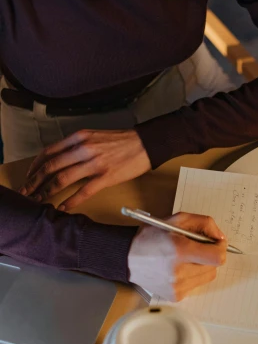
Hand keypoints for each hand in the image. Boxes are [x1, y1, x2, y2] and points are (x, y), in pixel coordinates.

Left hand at [20, 129, 150, 210]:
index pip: (48, 152)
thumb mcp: (94, 136)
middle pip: (51, 167)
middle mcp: (83, 148)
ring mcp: (94, 163)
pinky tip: (63, 207)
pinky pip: (83, 191)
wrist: (146, 143)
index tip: (28, 177)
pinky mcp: (106, 176)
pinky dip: (71, 200)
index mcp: (79, 137)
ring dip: (47, 192)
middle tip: (25, 192)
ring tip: (39, 201)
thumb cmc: (122, 141)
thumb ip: (77, 145)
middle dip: (34, 182)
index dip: (34, 167)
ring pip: (63, 179)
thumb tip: (60, 159)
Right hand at [128, 212, 226, 301]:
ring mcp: (177, 286)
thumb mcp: (177, 219)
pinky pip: (196, 285)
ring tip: (184, 259)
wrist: (127, 257)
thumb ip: (204, 223)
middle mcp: (179, 271)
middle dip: (209, 256)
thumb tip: (221, 237)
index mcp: (180, 250)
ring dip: (201, 266)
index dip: (220, 248)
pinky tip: (178, 269)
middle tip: (195, 249)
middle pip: (214, 267)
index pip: (218, 257)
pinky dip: (192, 276)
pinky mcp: (175, 296)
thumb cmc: (152, 236)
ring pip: (207, 277)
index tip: (214, 243)